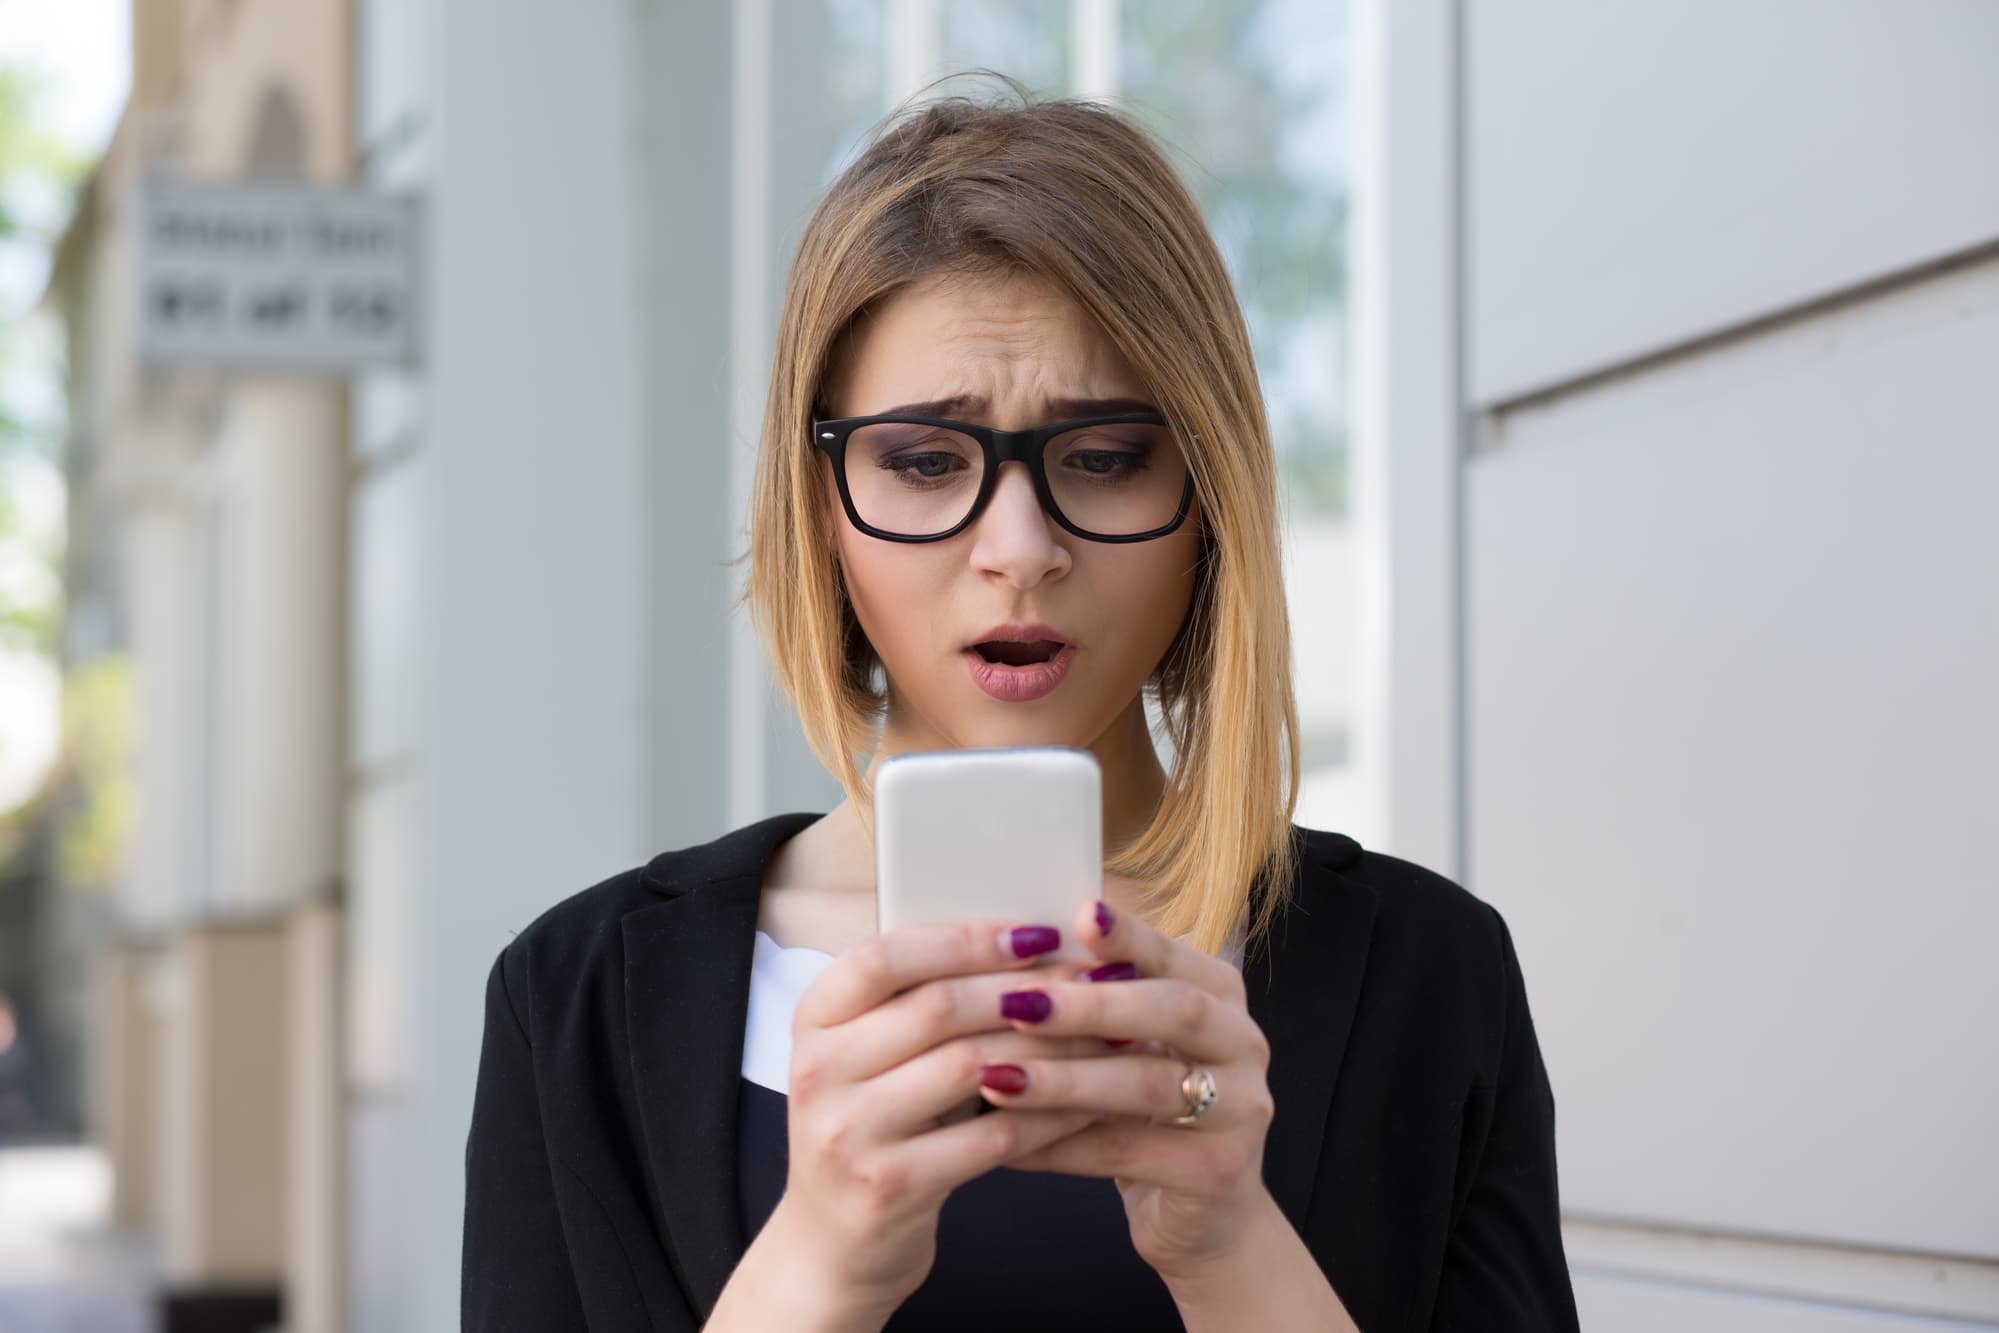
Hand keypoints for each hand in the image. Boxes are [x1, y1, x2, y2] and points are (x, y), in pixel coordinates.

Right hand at [767, 919, 1102, 1319]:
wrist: (832, 1248)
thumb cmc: (872, 1132)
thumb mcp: (868, 1059)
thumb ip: (919, 1003)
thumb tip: (1029, 941)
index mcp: (813, 1021)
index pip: (883, 957)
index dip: (963, 939)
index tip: (1037, 932)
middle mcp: (818, 1071)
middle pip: (937, 1007)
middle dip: (1027, 988)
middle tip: (1096, 978)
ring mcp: (848, 1131)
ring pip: (972, 1066)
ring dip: (1051, 1046)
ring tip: (1108, 1033)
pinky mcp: (890, 1186)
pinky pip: (992, 1134)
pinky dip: (1051, 1113)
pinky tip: (1093, 1101)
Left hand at [975, 900, 1279, 1281]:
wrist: (1202, 1208)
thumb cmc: (1146, 1105)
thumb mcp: (1134, 1041)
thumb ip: (1099, 994)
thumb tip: (1014, 944)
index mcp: (1222, 994)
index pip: (1173, 955)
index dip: (1128, 935)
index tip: (1076, 915)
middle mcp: (1244, 1043)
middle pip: (1173, 1010)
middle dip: (1091, 1006)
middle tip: (1017, 1004)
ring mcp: (1240, 1110)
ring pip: (1147, 1086)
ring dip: (1064, 1080)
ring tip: (996, 1077)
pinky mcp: (1218, 1172)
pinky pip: (1128, 1153)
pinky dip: (1061, 1146)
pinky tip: (1006, 1144)